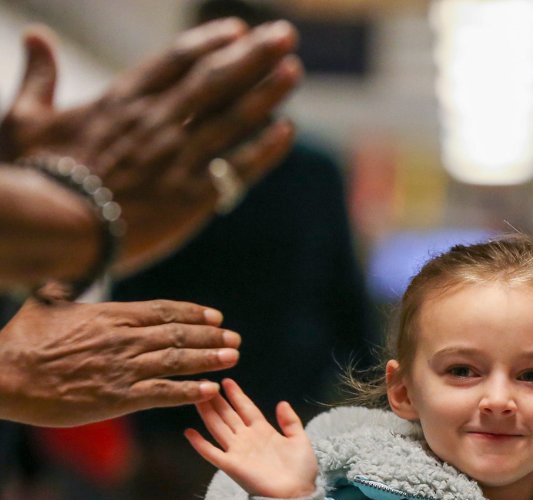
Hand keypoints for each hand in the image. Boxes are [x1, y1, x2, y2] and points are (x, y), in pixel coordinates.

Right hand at [0, 18, 301, 275]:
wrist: (55, 226)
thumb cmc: (37, 175)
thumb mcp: (26, 117)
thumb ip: (38, 76)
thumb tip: (34, 36)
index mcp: (123, 101)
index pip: (177, 61)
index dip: (211, 43)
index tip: (239, 30)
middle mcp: (158, 122)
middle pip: (216, 79)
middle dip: (254, 55)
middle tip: (285, 35)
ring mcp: (179, 157)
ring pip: (233, 117)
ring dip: (268, 92)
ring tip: (295, 70)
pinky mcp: (193, 196)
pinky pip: (238, 167)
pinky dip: (265, 149)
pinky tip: (288, 131)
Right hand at [0, 298, 239, 425]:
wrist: (5, 375)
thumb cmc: (20, 341)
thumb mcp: (43, 304)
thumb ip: (61, 292)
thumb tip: (64, 283)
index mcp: (111, 316)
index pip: (163, 311)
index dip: (193, 314)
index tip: (215, 317)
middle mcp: (123, 339)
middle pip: (178, 334)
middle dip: (211, 337)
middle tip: (235, 340)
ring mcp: (123, 368)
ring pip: (177, 361)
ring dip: (209, 360)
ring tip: (232, 358)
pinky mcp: (117, 398)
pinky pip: (162, 394)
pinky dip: (189, 392)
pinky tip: (210, 391)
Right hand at [185, 378, 317, 498]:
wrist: (297, 493)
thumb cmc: (301, 469)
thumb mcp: (300, 440)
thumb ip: (291, 422)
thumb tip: (282, 402)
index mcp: (264, 431)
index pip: (246, 408)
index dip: (237, 395)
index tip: (227, 381)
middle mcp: (247, 438)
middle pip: (228, 415)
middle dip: (217, 400)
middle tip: (205, 383)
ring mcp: (238, 451)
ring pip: (218, 427)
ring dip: (207, 413)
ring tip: (195, 397)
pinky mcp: (231, 466)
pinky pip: (212, 453)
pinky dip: (200, 444)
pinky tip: (189, 432)